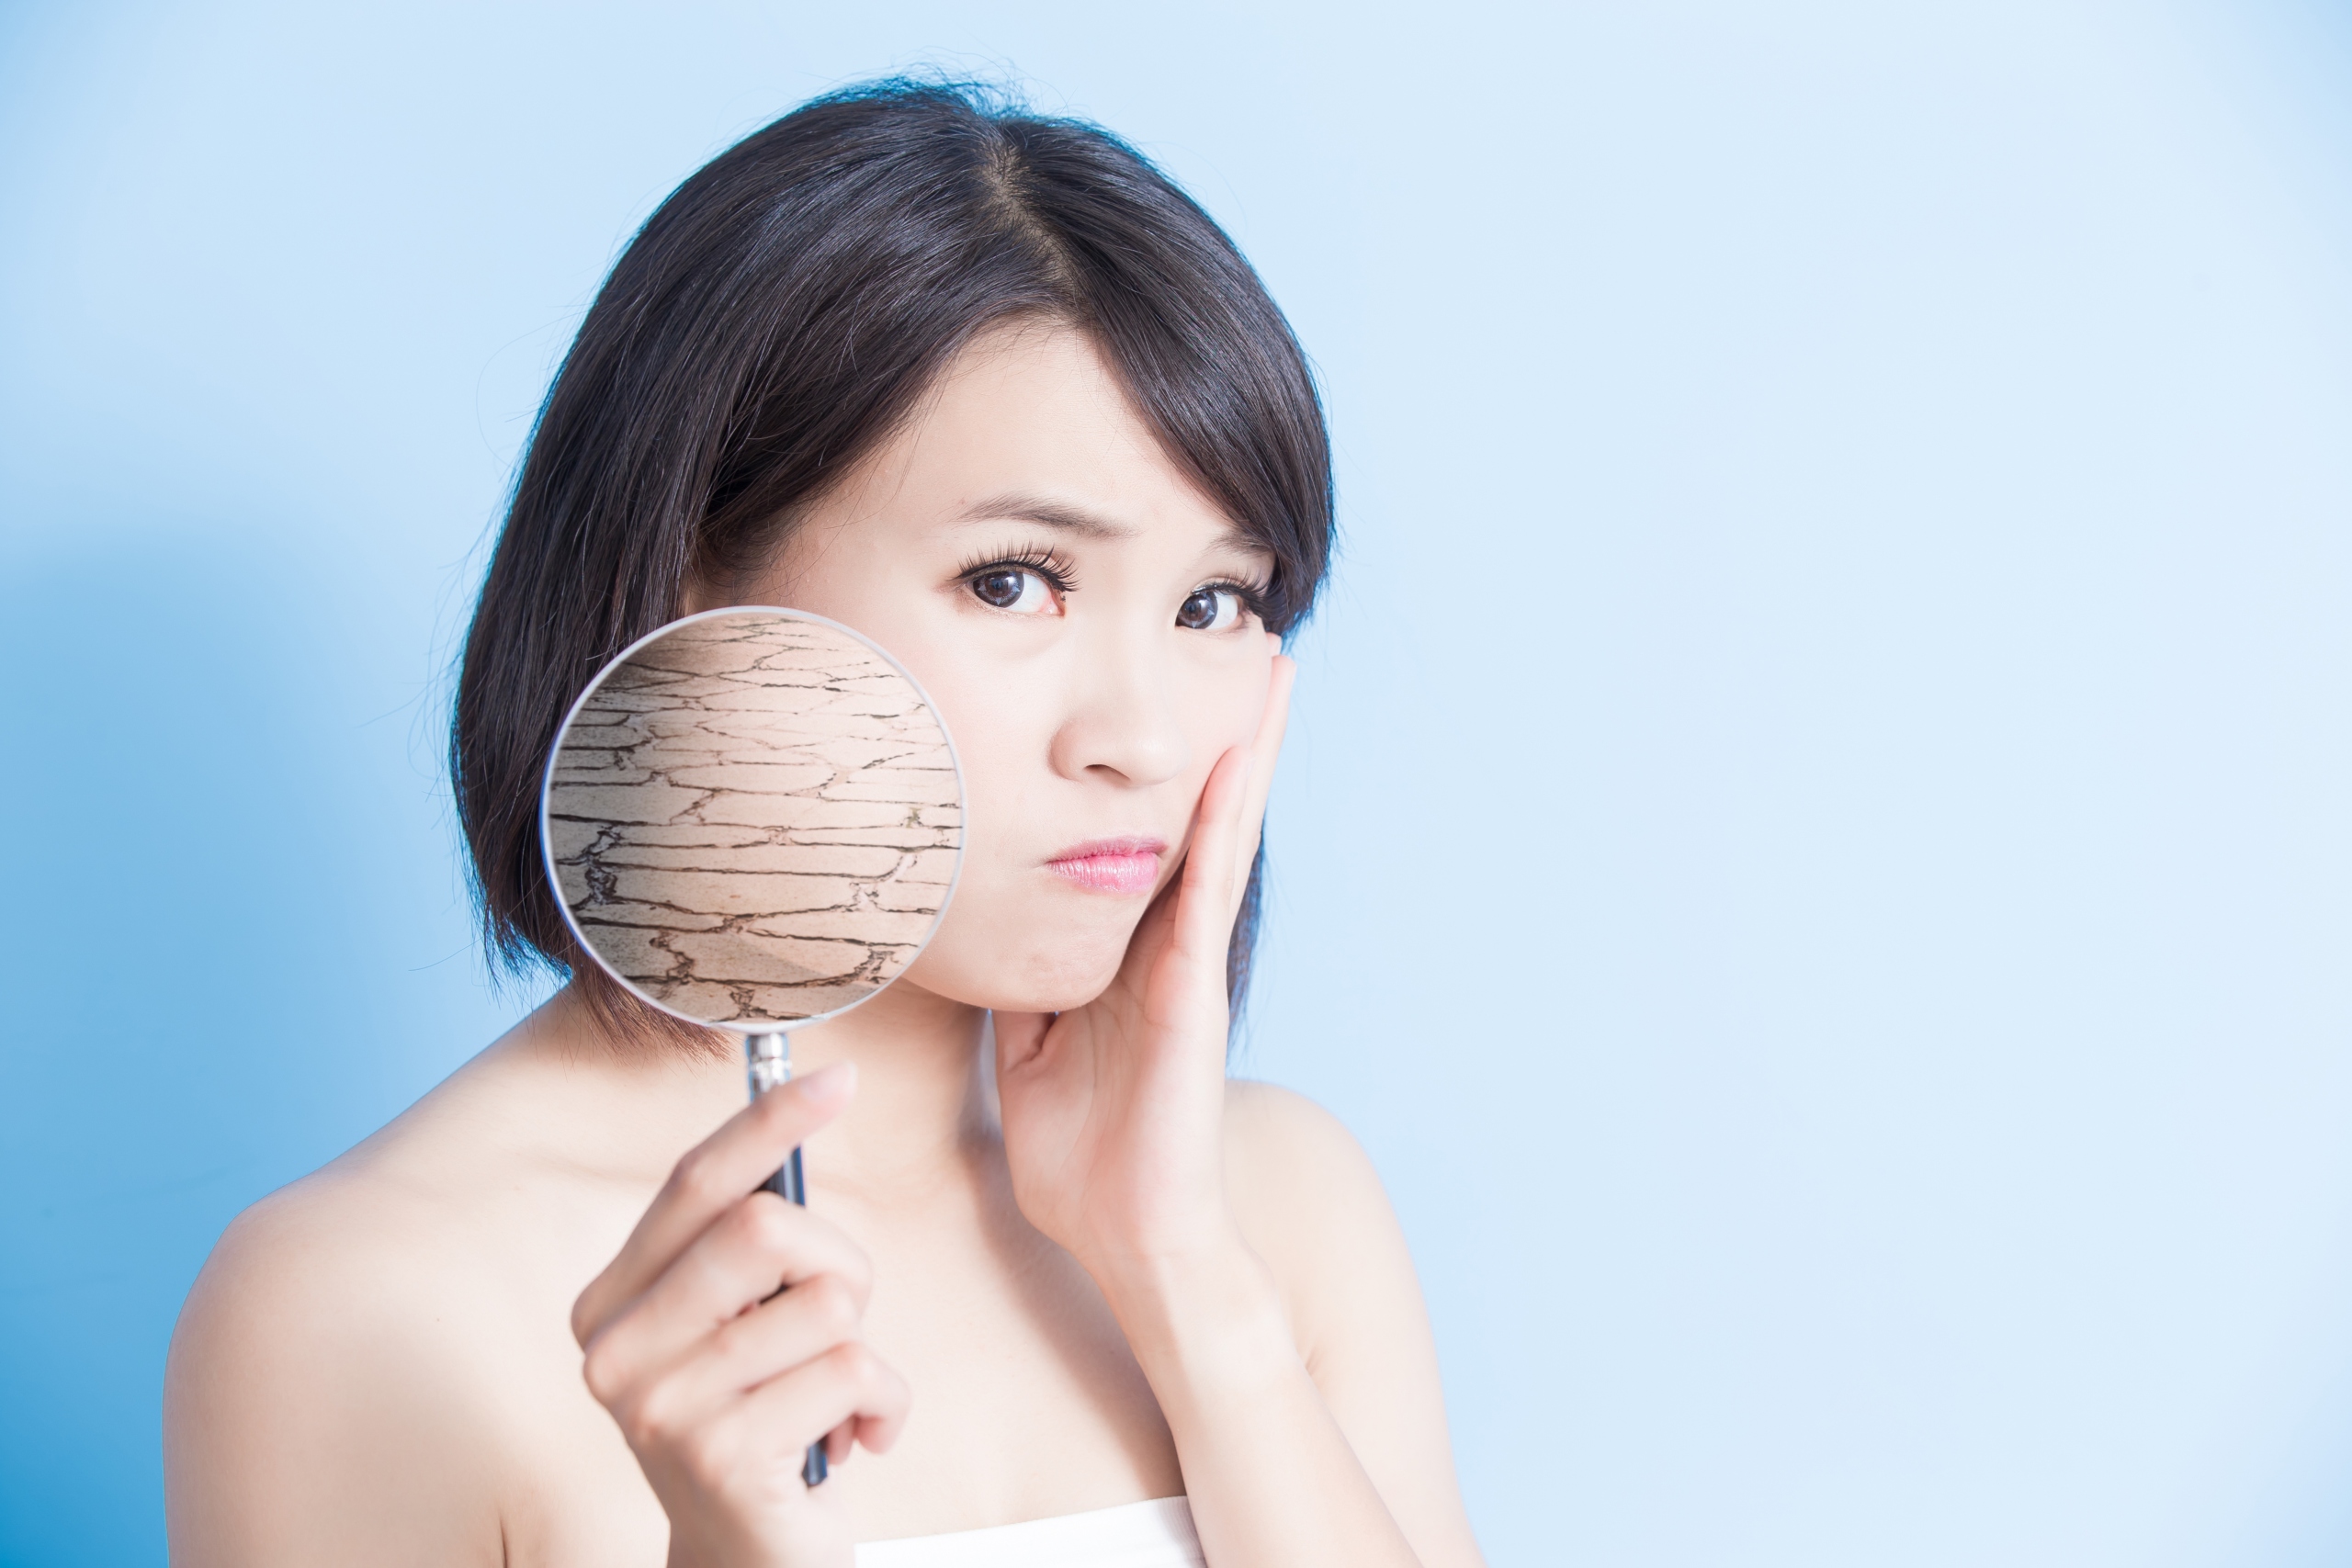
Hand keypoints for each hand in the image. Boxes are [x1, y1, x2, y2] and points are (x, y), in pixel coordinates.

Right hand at [571, 1064, 908, 1567]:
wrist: (748, 1561)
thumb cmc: (763, 1418)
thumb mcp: (741, 1322)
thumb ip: (749, 1240)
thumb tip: (805, 1103)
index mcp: (610, 1300)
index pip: (694, 1182)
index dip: (768, 1121)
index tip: (839, 1076)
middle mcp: (616, 1349)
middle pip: (766, 1228)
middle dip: (839, 1261)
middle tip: (841, 1320)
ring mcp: (661, 1406)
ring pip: (826, 1303)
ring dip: (863, 1347)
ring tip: (831, 1398)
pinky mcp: (721, 1456)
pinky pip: (855, 1371)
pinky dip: (885, 1405)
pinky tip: (852, 1442)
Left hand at [993, 653, 1295, 1288]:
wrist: (1126, 1234)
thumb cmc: (1082, 1153)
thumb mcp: (1028, 1044)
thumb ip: (1024, 976)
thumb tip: (982, 920)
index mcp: (1128, 951)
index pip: (1147, 836)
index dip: (1167, 763)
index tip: (1175, 685)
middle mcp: (1167, 943)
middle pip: (1200, 813)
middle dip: (1230, 728)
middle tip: (1252, 640)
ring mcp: (1187, 963)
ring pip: (1219, 832)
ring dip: (1248, 748)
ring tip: (1273, 669)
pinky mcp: (1193, 992)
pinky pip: (1205, 890)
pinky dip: (1223, 824)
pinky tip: (1237, 764)